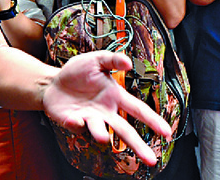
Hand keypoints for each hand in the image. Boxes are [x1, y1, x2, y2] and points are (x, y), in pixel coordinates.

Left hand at [43, 51, 170, 165]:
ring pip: (101, 132)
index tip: (167, 133)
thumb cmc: (78, 71)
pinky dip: (76, 125)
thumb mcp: (96, 60)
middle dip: (138, 146)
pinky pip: (77, 127)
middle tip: (151, 160)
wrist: (52, 82)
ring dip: (101, 135)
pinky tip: (73, 120)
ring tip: (103, 138)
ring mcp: (90, 119)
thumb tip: (129, 62)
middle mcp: (106, 112)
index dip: (153, 121)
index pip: (138, 110)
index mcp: (115, 97)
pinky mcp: (73, 122)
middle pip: (126, 131)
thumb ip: (112, 60)